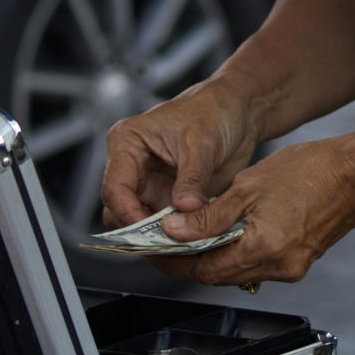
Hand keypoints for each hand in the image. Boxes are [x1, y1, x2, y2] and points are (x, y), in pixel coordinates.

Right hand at [100, 71, 260, 227]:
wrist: (239, 112)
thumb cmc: (214, 111)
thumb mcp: (203, 143)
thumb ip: (192, 178)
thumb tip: (185, 208)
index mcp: (127, 142)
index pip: (115, 187)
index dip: (128, 212)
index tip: (151, 230)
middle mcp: (132, 166)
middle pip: (120, 210)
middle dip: (141, 230)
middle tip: (167, 242)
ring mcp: (149, 184)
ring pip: (139, 222)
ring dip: (158, 235)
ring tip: (182, 241)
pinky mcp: (168, 198)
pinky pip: (164, 224)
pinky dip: (175, 233)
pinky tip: (192, 238)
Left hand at [145, 132, 354, 288]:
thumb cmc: (312, 169)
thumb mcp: (250, 184)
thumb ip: (210, 215)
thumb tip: (175, 232)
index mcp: (263, 248)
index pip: (203, 270)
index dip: (173, 263)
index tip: (153, 252)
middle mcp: (278, 267)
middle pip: (219, 276)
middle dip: (190, 262)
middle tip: (166, 244)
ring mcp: (291, 268)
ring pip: (238, 272)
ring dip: (214, 257)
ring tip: (193, 236)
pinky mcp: (300, 261)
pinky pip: (258, 265)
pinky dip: (238, 252)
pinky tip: (228, 234)